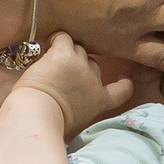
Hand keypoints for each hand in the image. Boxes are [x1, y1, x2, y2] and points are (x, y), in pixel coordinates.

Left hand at [12, 33, 131, 139]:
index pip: (122, 90)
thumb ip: (80, 112)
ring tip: (51, 61)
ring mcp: (80, 65)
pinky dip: (55, 39)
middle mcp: (93, 81)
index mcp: (98, 101)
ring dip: (67, 52)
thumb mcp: (76, 124)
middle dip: (81, 66)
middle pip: (93, 64)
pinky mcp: (63, 54)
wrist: (39, 116)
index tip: (123, 79)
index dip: (124, 83)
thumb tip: (71, 109)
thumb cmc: (51, 125)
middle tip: (63, 74)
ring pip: (77, 49)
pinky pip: (63, 38)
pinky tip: (47, 45)